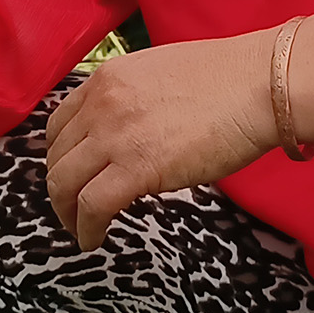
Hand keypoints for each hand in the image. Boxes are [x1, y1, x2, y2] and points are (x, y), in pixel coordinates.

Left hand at [44, 28, 279, 250]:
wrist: (257, 85)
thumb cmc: (227, 79)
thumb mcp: (160, 73)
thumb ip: (132, 97)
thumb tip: (131, 129)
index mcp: (107, 78)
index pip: (60, 124)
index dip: (60, 156)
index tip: (71, 175)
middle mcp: (101, 104)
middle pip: (56, 156)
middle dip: (60, 188)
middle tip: (72, 209)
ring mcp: (115, 135)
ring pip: (64, 183)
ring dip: (67, 213)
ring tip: (80, 229)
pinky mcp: (136, 168)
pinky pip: (92, 206)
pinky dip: (86, 229)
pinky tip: (93, 239)